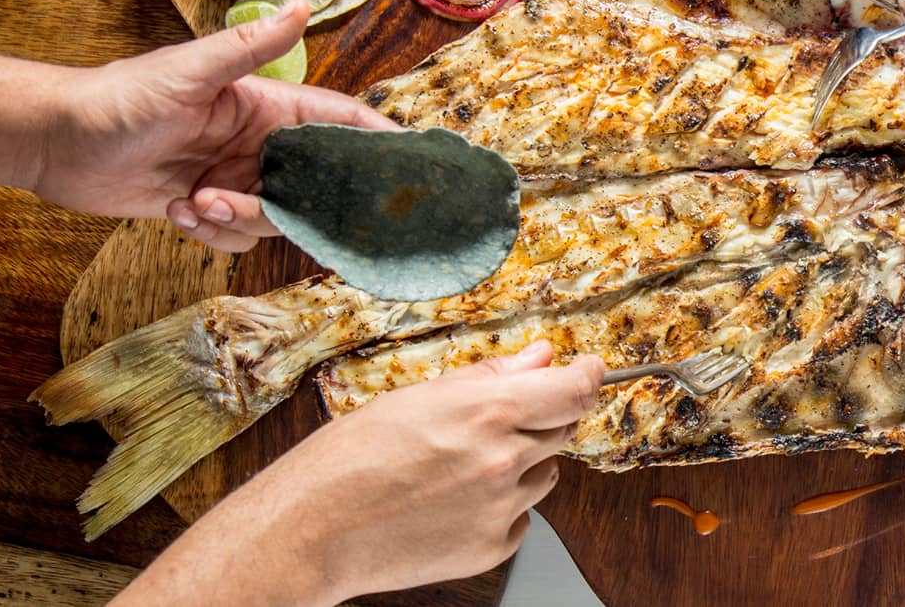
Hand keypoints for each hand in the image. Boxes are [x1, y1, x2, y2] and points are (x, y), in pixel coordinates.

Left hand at [32, 0, 395, 250]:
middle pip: (313, 184)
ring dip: (240, 218)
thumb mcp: (190, 69)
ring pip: (275, 217)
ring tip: (198, 202)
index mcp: (265, 106)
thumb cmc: (119, 97)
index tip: (408, 163)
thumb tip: (303, 5)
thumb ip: (251, 46)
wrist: (57, 142)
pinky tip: (178, 211)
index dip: (375, 140)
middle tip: (260, 203)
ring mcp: (233, 177)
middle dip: (298, 204)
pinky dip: (212, 233)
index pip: (337, 122)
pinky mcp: (206, 208)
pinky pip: (236, 237)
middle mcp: (256, 144)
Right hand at [110, 341, 606, 604]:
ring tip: (457, 466)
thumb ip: (492, 376)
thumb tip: (542, 356)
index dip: (588, 376)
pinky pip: (520, 517)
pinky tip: (452, 501)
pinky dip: (500, 506)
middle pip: (562, 429)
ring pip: (543, 474)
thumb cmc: (351, 458)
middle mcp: (504, 461)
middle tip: (494, 421)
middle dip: (541, 418)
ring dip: (521, 463)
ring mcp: (501, 509)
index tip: (591, 370)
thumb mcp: (420, 396)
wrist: (313, 530)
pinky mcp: (491, 548)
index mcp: (488, 412)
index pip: (574, 390)